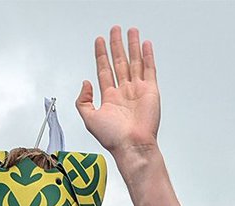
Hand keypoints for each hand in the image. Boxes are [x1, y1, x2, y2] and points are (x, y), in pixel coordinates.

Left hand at [76, 26, 159, 157]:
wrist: (133, 146)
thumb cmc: (114, 138)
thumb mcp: (89, 119)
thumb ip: (83, 101)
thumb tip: (85, 84)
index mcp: (110, 98)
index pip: (104, 70)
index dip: (101, 54)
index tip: (99, 41)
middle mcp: (124, 93)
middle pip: (119, 62)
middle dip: (117, 45)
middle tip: (115, 30)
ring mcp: (138, 91)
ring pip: (134, 62)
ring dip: (132, 46)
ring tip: (131, 31)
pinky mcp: (151, 92)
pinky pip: (150, 69)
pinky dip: (148, 56)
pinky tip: (145, 45)